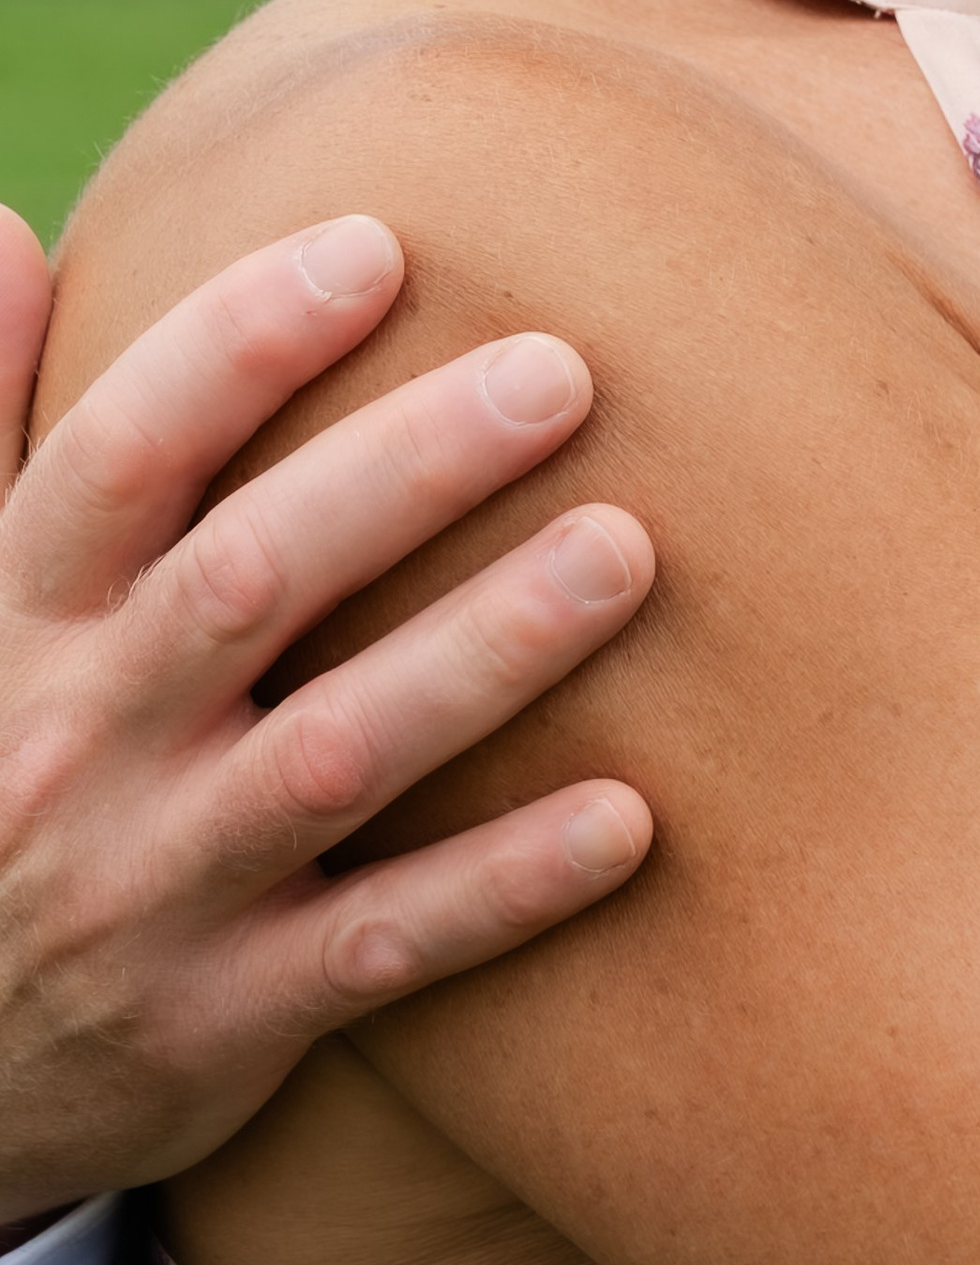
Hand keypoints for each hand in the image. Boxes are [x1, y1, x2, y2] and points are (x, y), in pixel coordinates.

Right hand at [0, 207, 655, 1232]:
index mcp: (15, 622)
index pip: (119, 460)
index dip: (234, 348)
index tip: (374, 248)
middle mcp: (78, 743)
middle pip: (247, 584)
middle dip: (402, 472)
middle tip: (559, 372)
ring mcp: (156, 887)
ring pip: (334, 758)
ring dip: (483, 653)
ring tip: (628, 551)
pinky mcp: (230, 1016)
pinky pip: (385, 946)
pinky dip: (502, 886)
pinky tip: (633, 817)